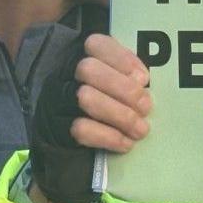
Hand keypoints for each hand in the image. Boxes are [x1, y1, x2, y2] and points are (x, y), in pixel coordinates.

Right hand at [27, 34, 151, 202]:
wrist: (68, 158)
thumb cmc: (102, 116)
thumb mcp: (113, 91)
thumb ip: (125, 79)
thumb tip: (143, 81)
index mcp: (79, 60)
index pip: (95, 43)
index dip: (122, 58)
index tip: (144, 78)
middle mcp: (63, 77)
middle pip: (88, 69)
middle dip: (124, 89)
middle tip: (147, 107)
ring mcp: (55, 103)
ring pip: (85, 98)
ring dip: (121, 115)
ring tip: (141, 129)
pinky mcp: (55, 131)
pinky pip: (81, 129)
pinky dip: (109, 137)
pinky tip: (126, 144)